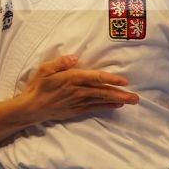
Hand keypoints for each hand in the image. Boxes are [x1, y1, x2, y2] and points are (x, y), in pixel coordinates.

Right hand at [20, 53, 139, 122]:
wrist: (32, 108)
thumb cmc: (38, 86)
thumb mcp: (45, 69)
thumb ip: (60, 62)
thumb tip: (75, 58)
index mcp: (72, 78)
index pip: (96, 78)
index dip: (111, 79)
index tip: (124, 81)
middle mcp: (78, 91)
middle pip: (103, 92)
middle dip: (121, 94)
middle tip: (136, 97)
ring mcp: (78, 102)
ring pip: (101, 101)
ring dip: (117, 101)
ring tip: (131, 101)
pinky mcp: (77, 110)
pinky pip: (95, 108)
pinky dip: (106, 107)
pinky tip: (117, 106)